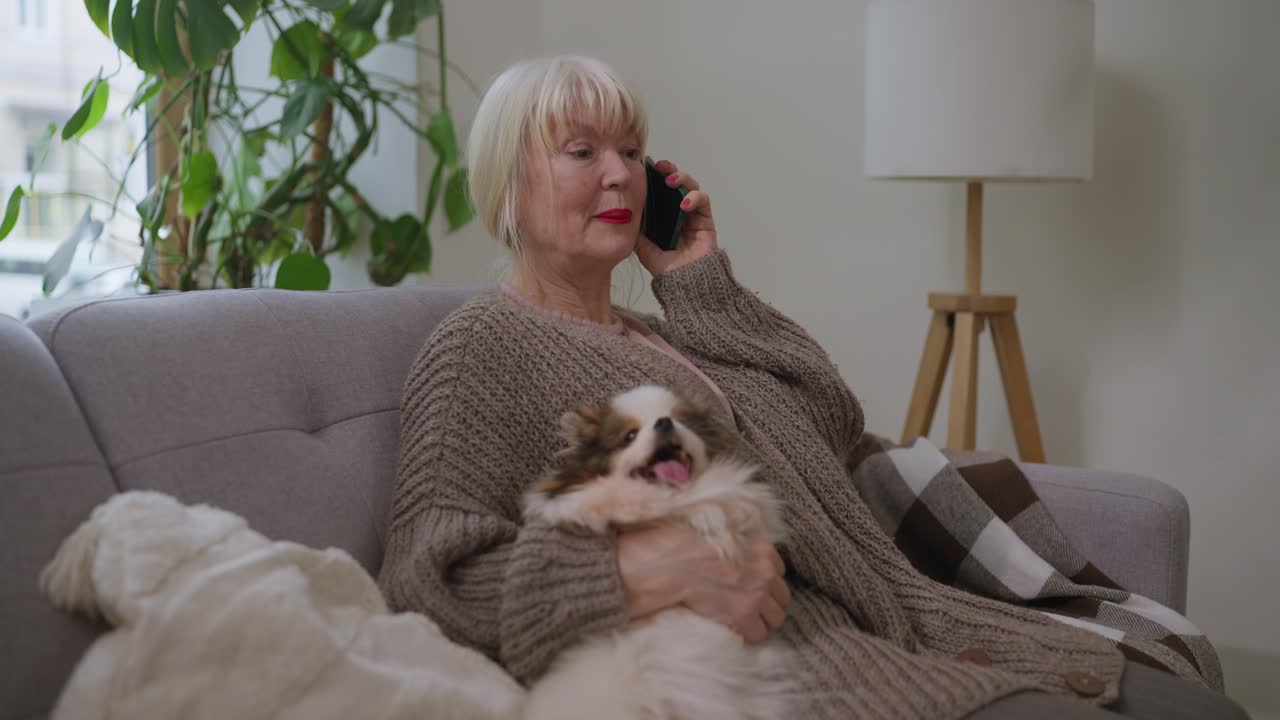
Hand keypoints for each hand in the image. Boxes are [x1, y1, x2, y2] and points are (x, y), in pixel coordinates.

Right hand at [616, 523, 789, 643]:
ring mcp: (758, 596)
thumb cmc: (695, 548)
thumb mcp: (727, 535)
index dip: (767, 583)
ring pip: (776, 619)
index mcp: (764, 551)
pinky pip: (759, 634)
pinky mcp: (745, 616)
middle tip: (750, 607)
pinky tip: (736, 628)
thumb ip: (744, 546)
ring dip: (762, 621)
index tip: (754, 587)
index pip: (780, 574)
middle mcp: (767, 573)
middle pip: (783, 599)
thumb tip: (743, 554)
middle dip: (769, 604)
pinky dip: (748, 634)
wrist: (680, 564)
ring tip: (744, 621)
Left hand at [635, 159, 717, 275]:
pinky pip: (703, 201)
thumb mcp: (642, 246)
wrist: (685, 283)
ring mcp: (693, 214)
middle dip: (670, 170)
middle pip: (677, 182)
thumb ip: (635, 228)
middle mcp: (678, 211)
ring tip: (671, 181)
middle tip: (661, 167)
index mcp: (662, 215)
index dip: (654, 177)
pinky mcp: (706, 220)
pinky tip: (684, 204)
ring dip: (683, 179)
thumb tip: (623, 211)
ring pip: (691, 186)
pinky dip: (695, 198)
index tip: (645, 167)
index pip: (659, 189)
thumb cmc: (665, 267)